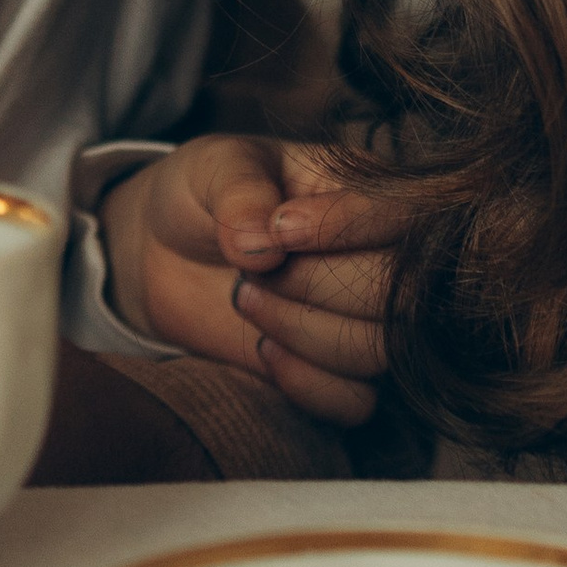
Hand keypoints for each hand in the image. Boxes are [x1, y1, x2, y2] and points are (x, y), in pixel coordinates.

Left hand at [96, 140, 401, 425]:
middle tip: (250, 269)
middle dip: (316, 285)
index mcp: (369, 188)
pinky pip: (355, 400)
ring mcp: (367, 319)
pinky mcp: (341, 372)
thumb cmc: (202, 193)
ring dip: (301, 330)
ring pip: (377, 349)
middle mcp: (383, 256)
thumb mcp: (214, 166)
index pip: (401, 215)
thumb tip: (265, 242)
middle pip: (398, 293)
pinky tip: (262, 349)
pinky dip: (305, 381)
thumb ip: (241, 191)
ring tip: (243, 297)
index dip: (347, 227)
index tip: (278, 228)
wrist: (165, 252)